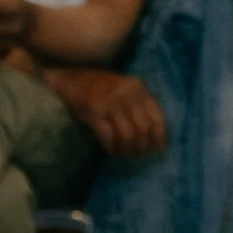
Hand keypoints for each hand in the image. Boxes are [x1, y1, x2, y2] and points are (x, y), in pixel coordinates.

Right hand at [44, 66, 169, 158]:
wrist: (74, 78)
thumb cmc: (103, 87)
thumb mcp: (127, 90)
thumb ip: (141, 105)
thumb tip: (155, 135)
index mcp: (138, 88)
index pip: (156, 117)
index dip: (159, 136)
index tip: (158, 149)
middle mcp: (127, 94)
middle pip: (143, 129)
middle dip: (142, 146)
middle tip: (138, 154)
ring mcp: (110, 103)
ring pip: (127, 135)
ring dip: (126, 149)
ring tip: (123, 154)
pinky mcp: (94, 112)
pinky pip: (108, 136)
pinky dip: (111, 147)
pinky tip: (110, 150)